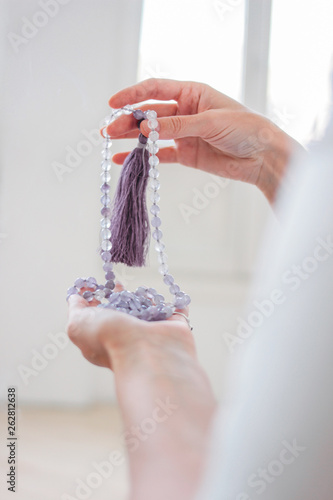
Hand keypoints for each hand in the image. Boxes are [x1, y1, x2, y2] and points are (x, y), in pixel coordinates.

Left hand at [66, 285, 194, 369]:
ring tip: (141, 290)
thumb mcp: (79, 324)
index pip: (98, 316)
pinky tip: (164, 295)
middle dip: (119, 296)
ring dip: (145, 298)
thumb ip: (75, 309)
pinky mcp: (174, 326)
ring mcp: (151, 331)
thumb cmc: (110, 339)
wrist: (148, 353)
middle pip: (123, 311)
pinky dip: (175, 302)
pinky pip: (175, 310)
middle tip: (118, 283)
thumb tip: (76, 297)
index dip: (94, 300)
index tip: (94, 286)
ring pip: (148, 310)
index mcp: (104, 336)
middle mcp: (127, 335)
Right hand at [107, 78, 301, 202]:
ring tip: (110, 141)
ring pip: (151, 134)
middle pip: (149, 113)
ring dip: (130, 137)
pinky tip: (125, 159)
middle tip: (108, 130)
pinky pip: (159, 155)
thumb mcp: (211, 122)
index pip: (156, 89)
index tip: (114, 103)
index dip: (133, 95)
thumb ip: (178, 126)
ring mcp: (184, 134)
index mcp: (192, 94)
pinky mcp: (186, 154)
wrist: (262, 157)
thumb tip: (146, 128)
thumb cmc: (245, 129)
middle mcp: (185, 112)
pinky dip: (143, 157)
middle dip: (128, 120)